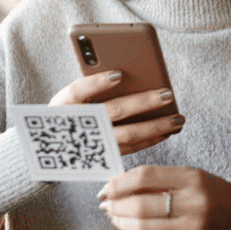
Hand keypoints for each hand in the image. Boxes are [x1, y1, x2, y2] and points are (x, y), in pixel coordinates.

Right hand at [49, 71, 184, 154]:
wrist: (52, 149)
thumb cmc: (68, 112)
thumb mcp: (70, 96)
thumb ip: (92, 84)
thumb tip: (126, 71)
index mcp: (63, 104)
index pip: (78, 90)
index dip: (97, 83)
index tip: (119, 73)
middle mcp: (77, 124)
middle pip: (113, 111)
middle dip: (143, 103)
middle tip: (168, 93)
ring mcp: (92, 144)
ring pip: (127, 135)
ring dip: (155, 126)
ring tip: (178, 118)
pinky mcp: (103, 157)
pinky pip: (131, 148)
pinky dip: (151, 139)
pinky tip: (168, 131)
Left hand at [98, 166, 230, 229]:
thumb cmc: (208, 192)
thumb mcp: (188, 177)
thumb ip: (158, 179)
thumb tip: (119, 184)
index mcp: (192, 178)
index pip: (146, 176)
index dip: (120, 182)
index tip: (107, 186)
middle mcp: (193, 202)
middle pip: (141, 205)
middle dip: (116, 204)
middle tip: (104, 203)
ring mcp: (191, 226)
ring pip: (143, 227)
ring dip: (121, 221)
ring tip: (113, 215)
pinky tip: (127, 226)